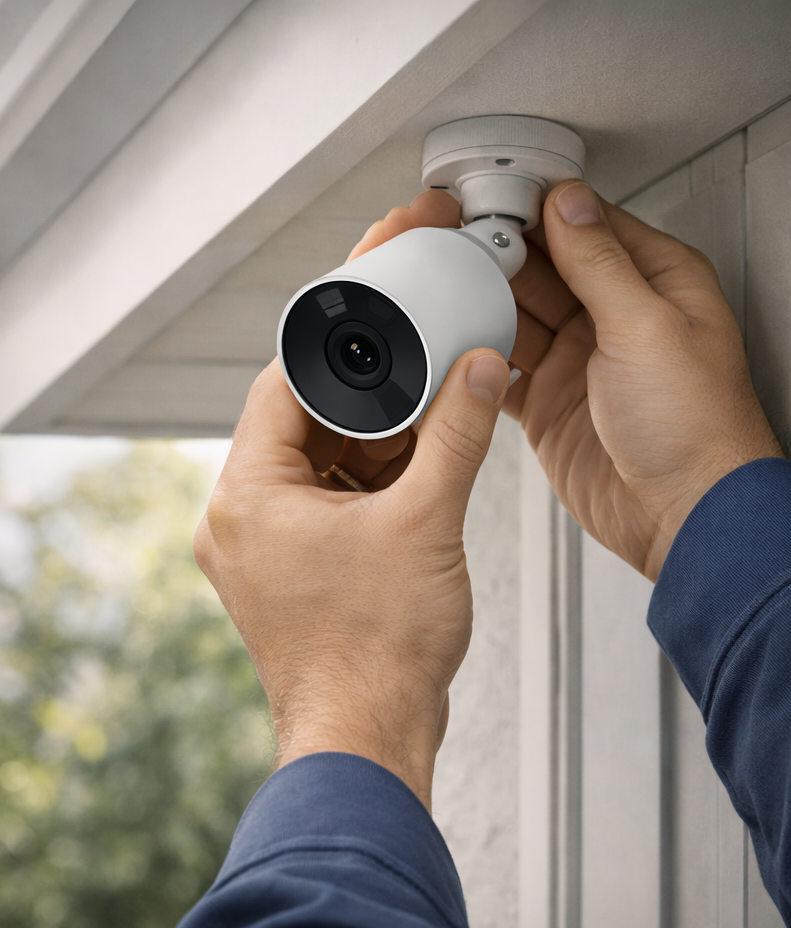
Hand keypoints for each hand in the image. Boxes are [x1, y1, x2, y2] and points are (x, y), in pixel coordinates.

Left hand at [194, 253, 509, 806]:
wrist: (366, 739)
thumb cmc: (375, 656)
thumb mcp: (427, 525)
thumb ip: (456, 435)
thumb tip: (478, 369)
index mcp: (247, 495)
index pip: (283, 381)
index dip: (335, 341)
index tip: (373, 312)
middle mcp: (238, 517)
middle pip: (299, 419)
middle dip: (361, 395)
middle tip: (412, 371)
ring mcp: (258, 547)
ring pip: (313, 460)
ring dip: (367, 442)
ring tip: (422, 430)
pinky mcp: (283, 569)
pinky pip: (320, 500)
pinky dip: (362, 482)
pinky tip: (409, 476)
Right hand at [364, 185, 782, 580]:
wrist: (680, 516)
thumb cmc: (696, 429)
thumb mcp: (647, 327)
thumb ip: (600, 264)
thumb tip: (568, 206)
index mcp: (656, 284)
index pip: (588, 227)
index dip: (540, 211)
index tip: (494, 199)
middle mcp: (614, 319)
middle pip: (544, 268)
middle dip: (501, 254)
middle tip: (454, 242)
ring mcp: (577, 362)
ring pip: (517, 316)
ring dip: (483, 303)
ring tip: (444, 285)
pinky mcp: (547, 403)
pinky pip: (501, 368)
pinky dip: (476, 357)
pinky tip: (454, 343)